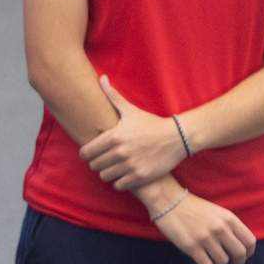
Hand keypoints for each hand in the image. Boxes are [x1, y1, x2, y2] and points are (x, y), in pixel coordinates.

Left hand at [81, 75, 184, 190]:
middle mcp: (119, 152)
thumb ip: (112, 96)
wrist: (178, 137)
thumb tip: (102, 78)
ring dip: (107, 173)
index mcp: (113, 136)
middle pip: (94, 166)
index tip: (93, 152)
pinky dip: (119, 182)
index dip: (87, 153)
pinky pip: (118, 185)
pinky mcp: (140, 177)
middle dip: (97, 163)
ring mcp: (130, 166)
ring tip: (114, 168)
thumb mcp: (131, 110)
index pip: (85, 152)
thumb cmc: (151, 123)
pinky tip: (125, 174)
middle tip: (104, 160)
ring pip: (104, 177)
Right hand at [148, 186, 255, 263]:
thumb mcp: (217, 212)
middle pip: (239, 254)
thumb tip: (237, 244)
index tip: (243, 256)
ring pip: (223, 261)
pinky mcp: (192, 247)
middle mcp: (220, 229)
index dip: (249, 252)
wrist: (168, 200)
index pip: (249, 241)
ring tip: (213, 260)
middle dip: (238, 262)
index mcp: (229, 219)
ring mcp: (206, 239)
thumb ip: (229, 226)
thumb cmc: (192, 206)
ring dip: (220, 263)